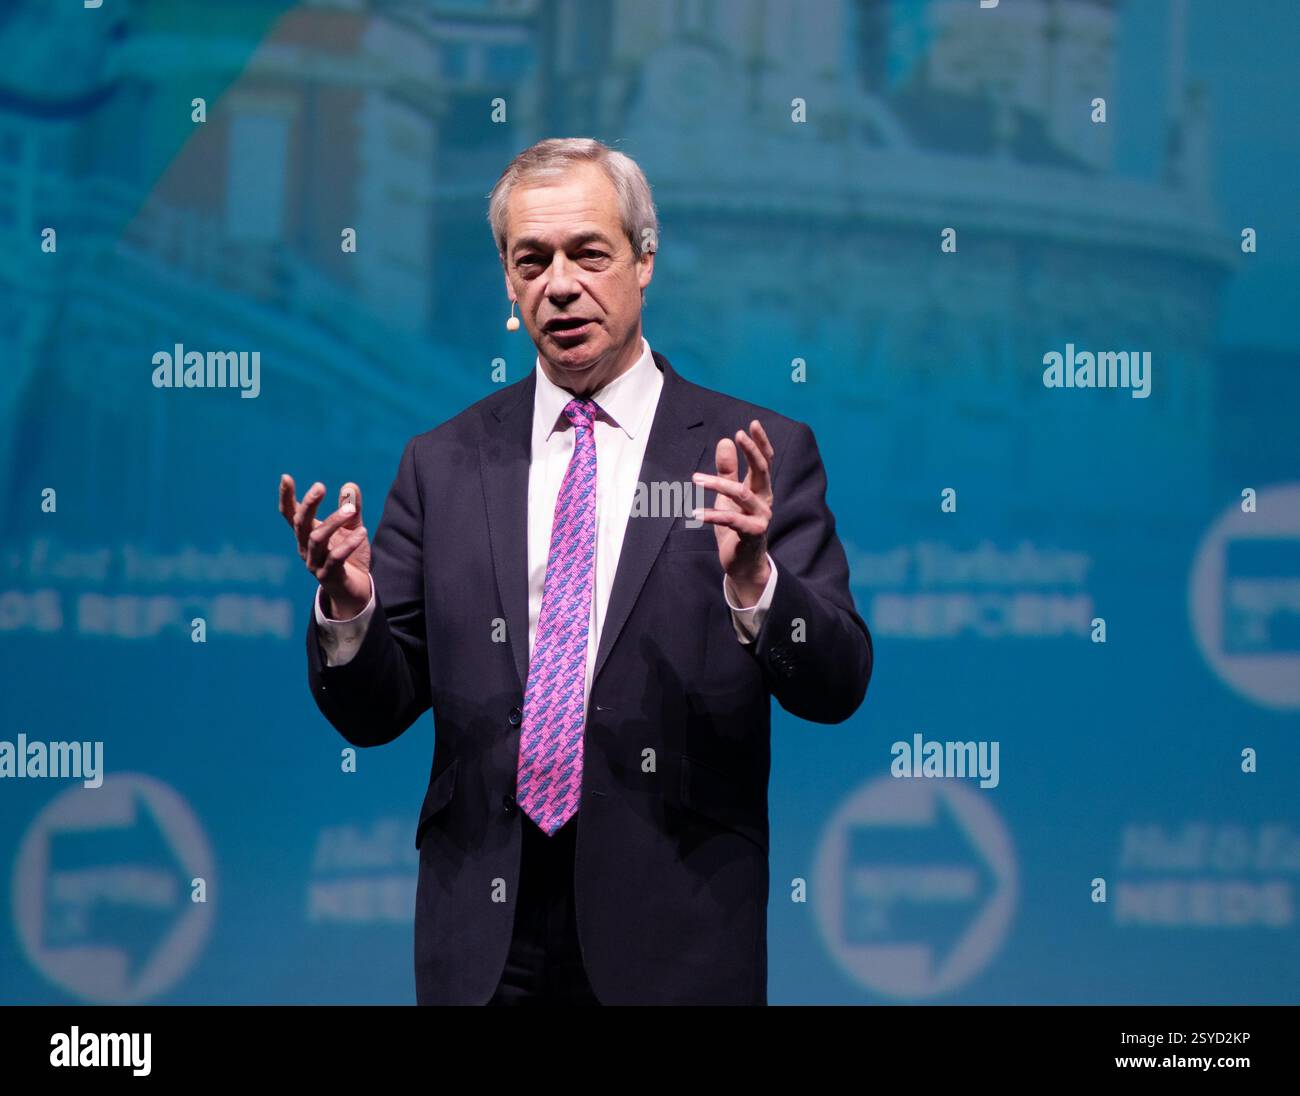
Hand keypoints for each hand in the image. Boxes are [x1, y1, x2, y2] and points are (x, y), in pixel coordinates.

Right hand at [278, 474, 371, 618]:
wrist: (355, 590)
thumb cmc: (349, 556)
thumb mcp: (352, 528)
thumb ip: (351, 509)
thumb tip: (350, 485)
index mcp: (307, 534)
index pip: (291, 514)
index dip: (286, 497)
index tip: (285, 477)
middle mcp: (305, 548)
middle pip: (300, 523)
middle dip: (308, 504)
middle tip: (320, 486)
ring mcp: (314, 563)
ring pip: (316, 539)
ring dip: (332, 522)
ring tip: (350, 510)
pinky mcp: (327, 576)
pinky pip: (335, 558)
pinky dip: (348, 544)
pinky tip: (362, 533)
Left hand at [691, 419, 774, 606]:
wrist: (744, 564)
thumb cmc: (736, 528)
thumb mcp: (728, 496)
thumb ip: (728, 470)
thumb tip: (725, 441)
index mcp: (761, 490)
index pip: (764, 461)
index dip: (760, 443)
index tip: (753, 424)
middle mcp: (765, 501)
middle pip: (762, 471)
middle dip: (751, 452)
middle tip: (738, 435)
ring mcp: (760, 518)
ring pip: (741, 494)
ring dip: (717, 484)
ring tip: (695, 478)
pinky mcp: (752, 534)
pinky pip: (731, 520)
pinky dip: (712, 516)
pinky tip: (696, 514)